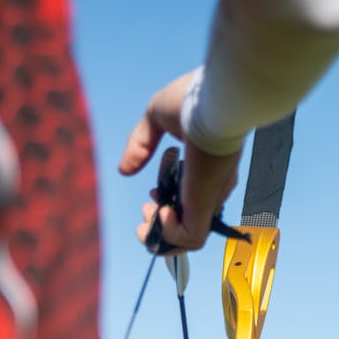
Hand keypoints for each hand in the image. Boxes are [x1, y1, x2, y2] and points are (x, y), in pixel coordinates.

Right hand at [119, 73, 240, 252]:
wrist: (214, 99)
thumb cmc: (193, 99)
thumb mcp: (158, 117)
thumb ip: (140, 143)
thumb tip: (124, 170)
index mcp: (209, 165)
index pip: (195, 199)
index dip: (170, 203)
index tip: (154, 192)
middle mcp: (214, 185)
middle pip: (193, 222)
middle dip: (163, 222)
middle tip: (147, 208)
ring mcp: (210, 196)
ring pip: (191, 236)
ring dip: (163, 233)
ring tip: (149, 217)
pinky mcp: (204, 204)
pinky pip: (191, 238)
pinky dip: (172, 236)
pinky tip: (161, 213)